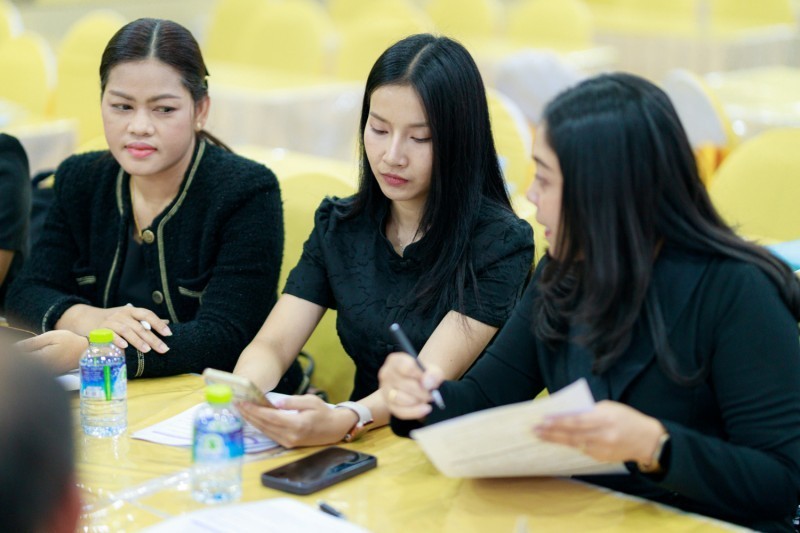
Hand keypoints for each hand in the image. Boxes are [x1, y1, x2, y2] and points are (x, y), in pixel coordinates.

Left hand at [15, 330, 87, 373]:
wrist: (87, 351)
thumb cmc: (69, 341)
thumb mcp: (50, 336)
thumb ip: (31, 343)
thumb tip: (14, 348)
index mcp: (43, 359)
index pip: (22, 359)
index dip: (19, 353)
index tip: (29, 347)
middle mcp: (45, 370)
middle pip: (26, 367)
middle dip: (25, 358)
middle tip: (40, 348)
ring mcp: (49, 374)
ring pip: (32, 370)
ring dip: (32, 362)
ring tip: (45, 352)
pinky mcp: (52, 376)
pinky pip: (39, 373)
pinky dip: (37, 367)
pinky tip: (46, 358)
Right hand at [99, 305, 171, 353]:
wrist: (88, 318)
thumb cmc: (116, 320)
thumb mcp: (130, 317)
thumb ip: (146, 321)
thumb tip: (167, 323)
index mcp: (131, 310)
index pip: (147, 314)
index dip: (158, 323)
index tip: (168, 334)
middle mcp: (122, 314)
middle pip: (140, 326)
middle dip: (152, 338)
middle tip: (163, 349)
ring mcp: (111, 321)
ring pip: (126, 330)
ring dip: (138, 340)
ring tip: (147, 350)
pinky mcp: (100, 330)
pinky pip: (110, 334)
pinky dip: (118, 340)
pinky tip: (125, 347)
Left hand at [237, 395, 356, 447]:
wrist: (334, 429)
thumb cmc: (324, 412)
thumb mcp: (311, 401)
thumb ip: (292, 401)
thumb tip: (275, 403)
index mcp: (296, 425)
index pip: (270, 417)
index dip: (255, 410)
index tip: (243, 403)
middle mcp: (290, 436)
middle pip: (264, 425)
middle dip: (249, 415)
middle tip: (237, 405)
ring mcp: (288, 442)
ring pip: (265, 431)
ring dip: (252, 421)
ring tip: (241, 411)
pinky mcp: (287, 444)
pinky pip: (270, 434)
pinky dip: (260, 426)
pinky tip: (253, 419)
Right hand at [378, 352, 442, 419]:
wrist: (419, 386)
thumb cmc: (424, 376)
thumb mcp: (432, 371)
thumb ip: (433, 374)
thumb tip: (427, 383)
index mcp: (395, 360)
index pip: (406, 367)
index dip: (419, 375)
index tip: (428, 379)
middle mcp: (387, 374)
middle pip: (404, 384)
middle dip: (421, 391)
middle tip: (432, 394)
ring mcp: (385, 390)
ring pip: (399, 398)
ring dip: (417, 400)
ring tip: (427, 399)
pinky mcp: (389, 405)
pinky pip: (400, 411)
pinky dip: (415, 411)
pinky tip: (425, 409)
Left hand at [534, 400, 666, 465]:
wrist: (647, 440)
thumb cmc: (626, 418)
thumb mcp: (610, 408)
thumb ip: (590, 410)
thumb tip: (568, 413)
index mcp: (605, 418)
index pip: (577, 420)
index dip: (559, 421)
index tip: (544, 419)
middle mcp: (603, 435)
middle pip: (573, 434)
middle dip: (552, 432)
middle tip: (535, 429)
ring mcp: (603, 449)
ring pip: (574, 444)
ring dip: (556, 440)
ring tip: (541, 436)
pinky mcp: (602, 458)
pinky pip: (582, 450)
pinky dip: (570, 445)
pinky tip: (558, 441)